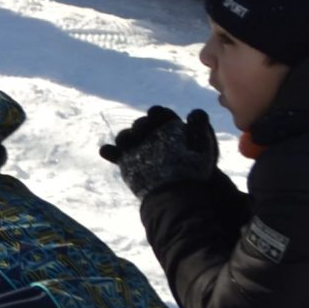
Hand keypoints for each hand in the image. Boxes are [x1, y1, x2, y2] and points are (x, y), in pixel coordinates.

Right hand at [99, 106, 220, 198]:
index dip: (157, 114)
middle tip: (141, 131)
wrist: (184, 194)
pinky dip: (110, 151)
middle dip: (140, 126)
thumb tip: (197, 113)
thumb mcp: (203, 145)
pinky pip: (116, 153)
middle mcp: (151, 134)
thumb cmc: (196, 168)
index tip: (156, 114)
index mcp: (168, 127)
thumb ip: (200, 127)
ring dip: (124, 137)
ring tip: (126, 143)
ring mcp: (138, 148)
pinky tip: (105, 151)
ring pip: (127, 137)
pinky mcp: (127, 161)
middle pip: (141, 125)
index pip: (160, 115)